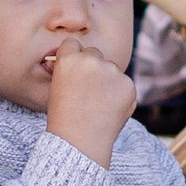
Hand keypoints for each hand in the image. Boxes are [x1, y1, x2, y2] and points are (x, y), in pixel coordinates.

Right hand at [40, 42, 135, 164]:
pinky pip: (124, 84)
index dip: (73, 57)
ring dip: (108, 82)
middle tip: (87, 91)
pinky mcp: (128, 84)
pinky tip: (109, 110)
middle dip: (92, 67)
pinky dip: (120, 95)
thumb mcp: (57, 87)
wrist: (79, 142)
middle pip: (94, 54)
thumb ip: (70, 68)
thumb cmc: (63, 117)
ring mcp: (112, 71)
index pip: (73, 44)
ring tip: (97, 105)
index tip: (74, 69)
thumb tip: (78, 58)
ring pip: (111, 69)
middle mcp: (91, 60)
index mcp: (69, 59)